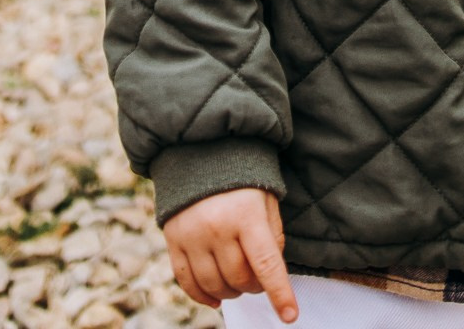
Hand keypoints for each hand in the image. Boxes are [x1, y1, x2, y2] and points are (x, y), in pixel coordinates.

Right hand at [162, 187, 297, 322]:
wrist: (200, 151)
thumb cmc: (242, 176)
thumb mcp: (266, 199)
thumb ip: (272, 236)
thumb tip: (270, 274)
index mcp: (246, 214)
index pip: (266, 264)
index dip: (279, 293)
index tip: (290, 316)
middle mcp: (217, 226)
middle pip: (239, 278)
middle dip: (254, 286)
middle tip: (258, 279)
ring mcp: (192, 234)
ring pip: (214, 285)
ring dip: (230, 292)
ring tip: (238, 282)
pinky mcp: (173, 239)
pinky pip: (187, 282)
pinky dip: (202, 296)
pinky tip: (215, 298)